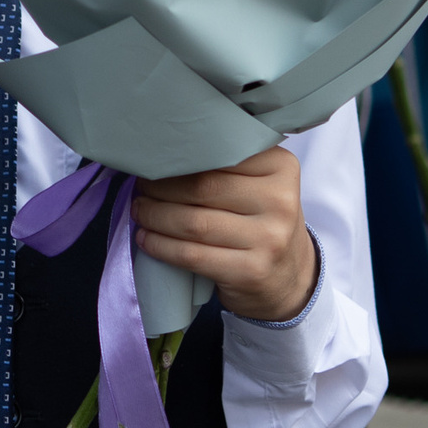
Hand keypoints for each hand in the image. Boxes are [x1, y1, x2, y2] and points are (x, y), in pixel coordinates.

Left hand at [133, 145, 316, 322]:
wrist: (288, 276)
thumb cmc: (260, 220)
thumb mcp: (257, 183)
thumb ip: (224, 163)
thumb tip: (159, 151)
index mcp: (281, 167)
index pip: (217, 154)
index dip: (178, 157)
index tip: (154, 159)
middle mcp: (280, 201)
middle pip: (201, 188)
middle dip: (159, 187)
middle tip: (140, 187)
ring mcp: (269, 239)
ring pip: (193, 223)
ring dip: (154, 215)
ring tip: (140, 210)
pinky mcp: (251, 271)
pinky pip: (191, 255)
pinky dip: (160, 245)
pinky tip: (146, 238)